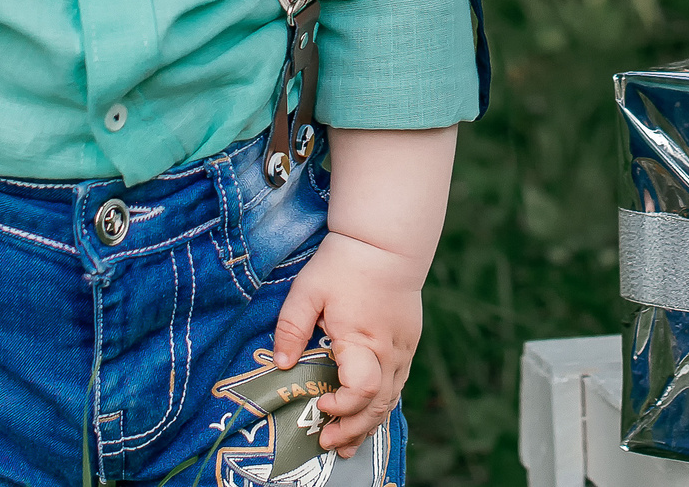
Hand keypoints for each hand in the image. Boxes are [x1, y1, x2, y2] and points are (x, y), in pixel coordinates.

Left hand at [270, 232, 422, 456]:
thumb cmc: (344, 264)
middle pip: (378, 405)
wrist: (386, 243)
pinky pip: (397, 385)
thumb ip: (291, 328)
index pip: (362, 390)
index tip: (320, 406)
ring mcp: (404, 350)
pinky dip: (381, 405)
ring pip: (391, 400)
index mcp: (364, 339)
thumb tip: (280, 365)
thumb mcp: (307, 291)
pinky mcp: (409, 345)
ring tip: (345, 445)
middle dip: (352, 429)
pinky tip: (366, 417)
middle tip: (326, 442)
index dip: (342, 407)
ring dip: (368, 425)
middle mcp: (390, 351)